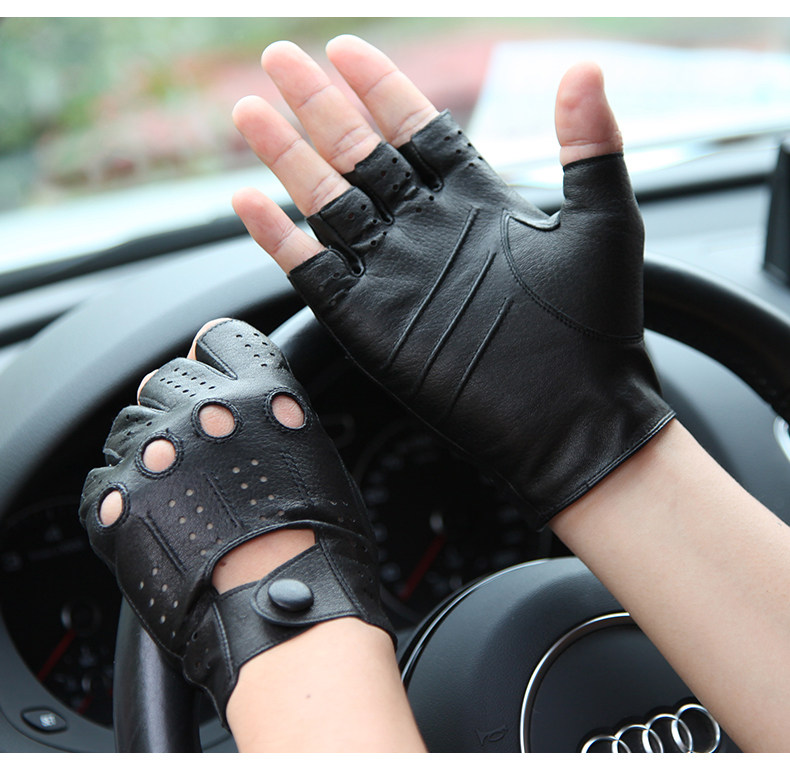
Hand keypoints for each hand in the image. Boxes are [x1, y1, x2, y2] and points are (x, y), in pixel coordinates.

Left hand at [79, 319, 392, 723]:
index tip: (211, 373)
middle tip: (197, 448)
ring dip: (148, 447)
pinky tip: (150, 518)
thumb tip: (255, 414)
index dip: (215, 358)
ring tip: (174, 490)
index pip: (220, 339)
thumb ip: (275, 421)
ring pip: (128, 424)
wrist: (288, 608)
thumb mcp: (316, 460)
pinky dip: (121, 495)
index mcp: (260, 393)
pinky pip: (102, 479)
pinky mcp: (119, 500)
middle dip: (179, 405)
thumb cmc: (321, 545)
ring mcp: (157, 453)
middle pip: (166, 379)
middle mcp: (204, 411)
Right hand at [232, 36, 672, 526]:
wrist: (575, 415)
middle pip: (360, 153)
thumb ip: (590, 144)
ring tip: (250, 112)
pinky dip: (279, 240)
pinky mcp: (370, 321)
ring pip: (328, 202)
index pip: (417, 129)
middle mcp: (427, 230)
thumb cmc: (598, 325)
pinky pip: (313, 271)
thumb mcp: (604, 223)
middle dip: (319, 105)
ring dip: (287, 157)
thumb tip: (586, 67)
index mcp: (477, 201)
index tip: (345, 47)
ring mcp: (394, 274)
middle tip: (279, 58)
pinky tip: (248, 203)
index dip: (382, 88)